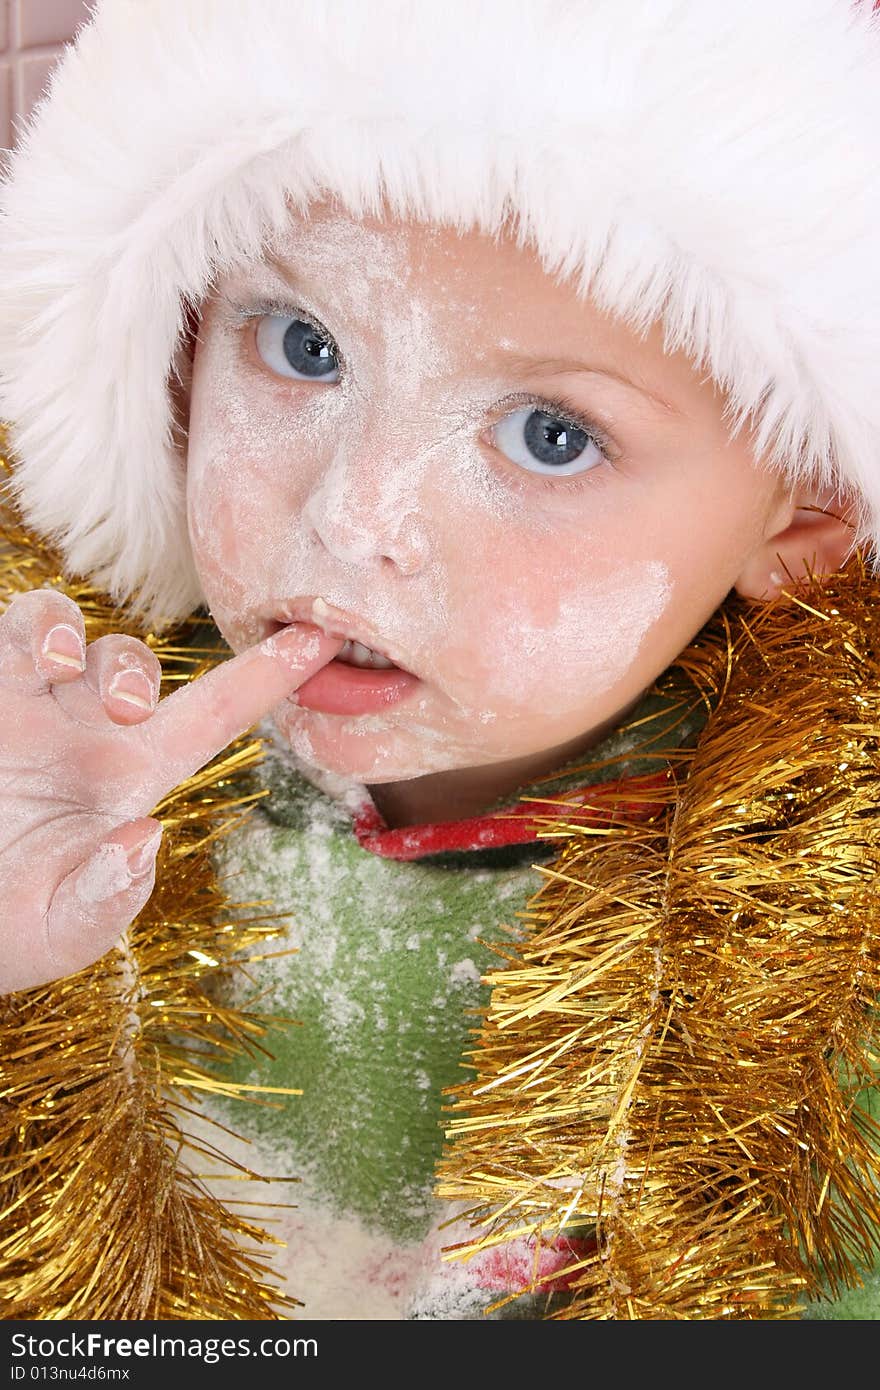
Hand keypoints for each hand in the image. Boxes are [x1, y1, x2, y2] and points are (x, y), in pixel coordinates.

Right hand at [0, 588, 341, 991]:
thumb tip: (144, 838)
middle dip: (136, 669)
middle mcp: (85, 731)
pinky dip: (36, 627)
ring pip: (75, 633)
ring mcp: (31, 706)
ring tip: (62, 669)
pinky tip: (39, 660)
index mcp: (129, 778)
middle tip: (128, 710)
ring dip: (80, 639)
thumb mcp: (59, 934)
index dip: (267, 676)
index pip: (211, 715)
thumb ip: (105, 901)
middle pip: (134, 663)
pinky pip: (18, 630)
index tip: (324, 638)